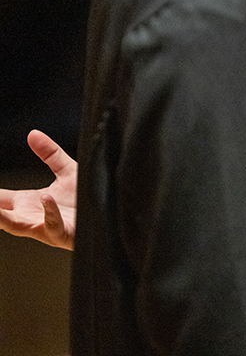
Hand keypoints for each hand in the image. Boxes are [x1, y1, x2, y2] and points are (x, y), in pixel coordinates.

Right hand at [0, 130, 77, 249]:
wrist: (113, 214)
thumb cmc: (89, 198)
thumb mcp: (67, 172)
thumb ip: (50, 154)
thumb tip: (33, 133)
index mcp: (29, 203)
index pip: (0, 200)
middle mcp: (33, 217)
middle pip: (1, 216)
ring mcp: (47, 227)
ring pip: (17, 226)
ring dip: (3, 218)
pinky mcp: (65, 233)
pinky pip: (53, 224)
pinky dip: (48, 211)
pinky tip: (45, 197)